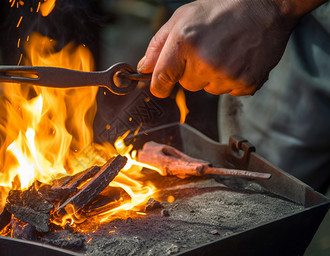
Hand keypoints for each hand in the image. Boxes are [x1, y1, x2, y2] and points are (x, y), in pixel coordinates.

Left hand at [137, 0, 300, 97]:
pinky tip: (239, 59)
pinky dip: (233, 80)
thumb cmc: (222, 9)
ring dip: (214, 76)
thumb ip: (158, 44)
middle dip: (193, 71)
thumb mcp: (182, 17)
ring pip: (208, 89)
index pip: (161, 79)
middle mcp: (204, 61)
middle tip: (209, 49)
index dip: (160, 85)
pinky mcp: (245, 83)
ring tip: (227, 51)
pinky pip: (229, 92)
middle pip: (187, 85)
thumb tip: (145, 68)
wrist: (266, 7)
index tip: (162, 86)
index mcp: (184, 42)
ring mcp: (226, 74)